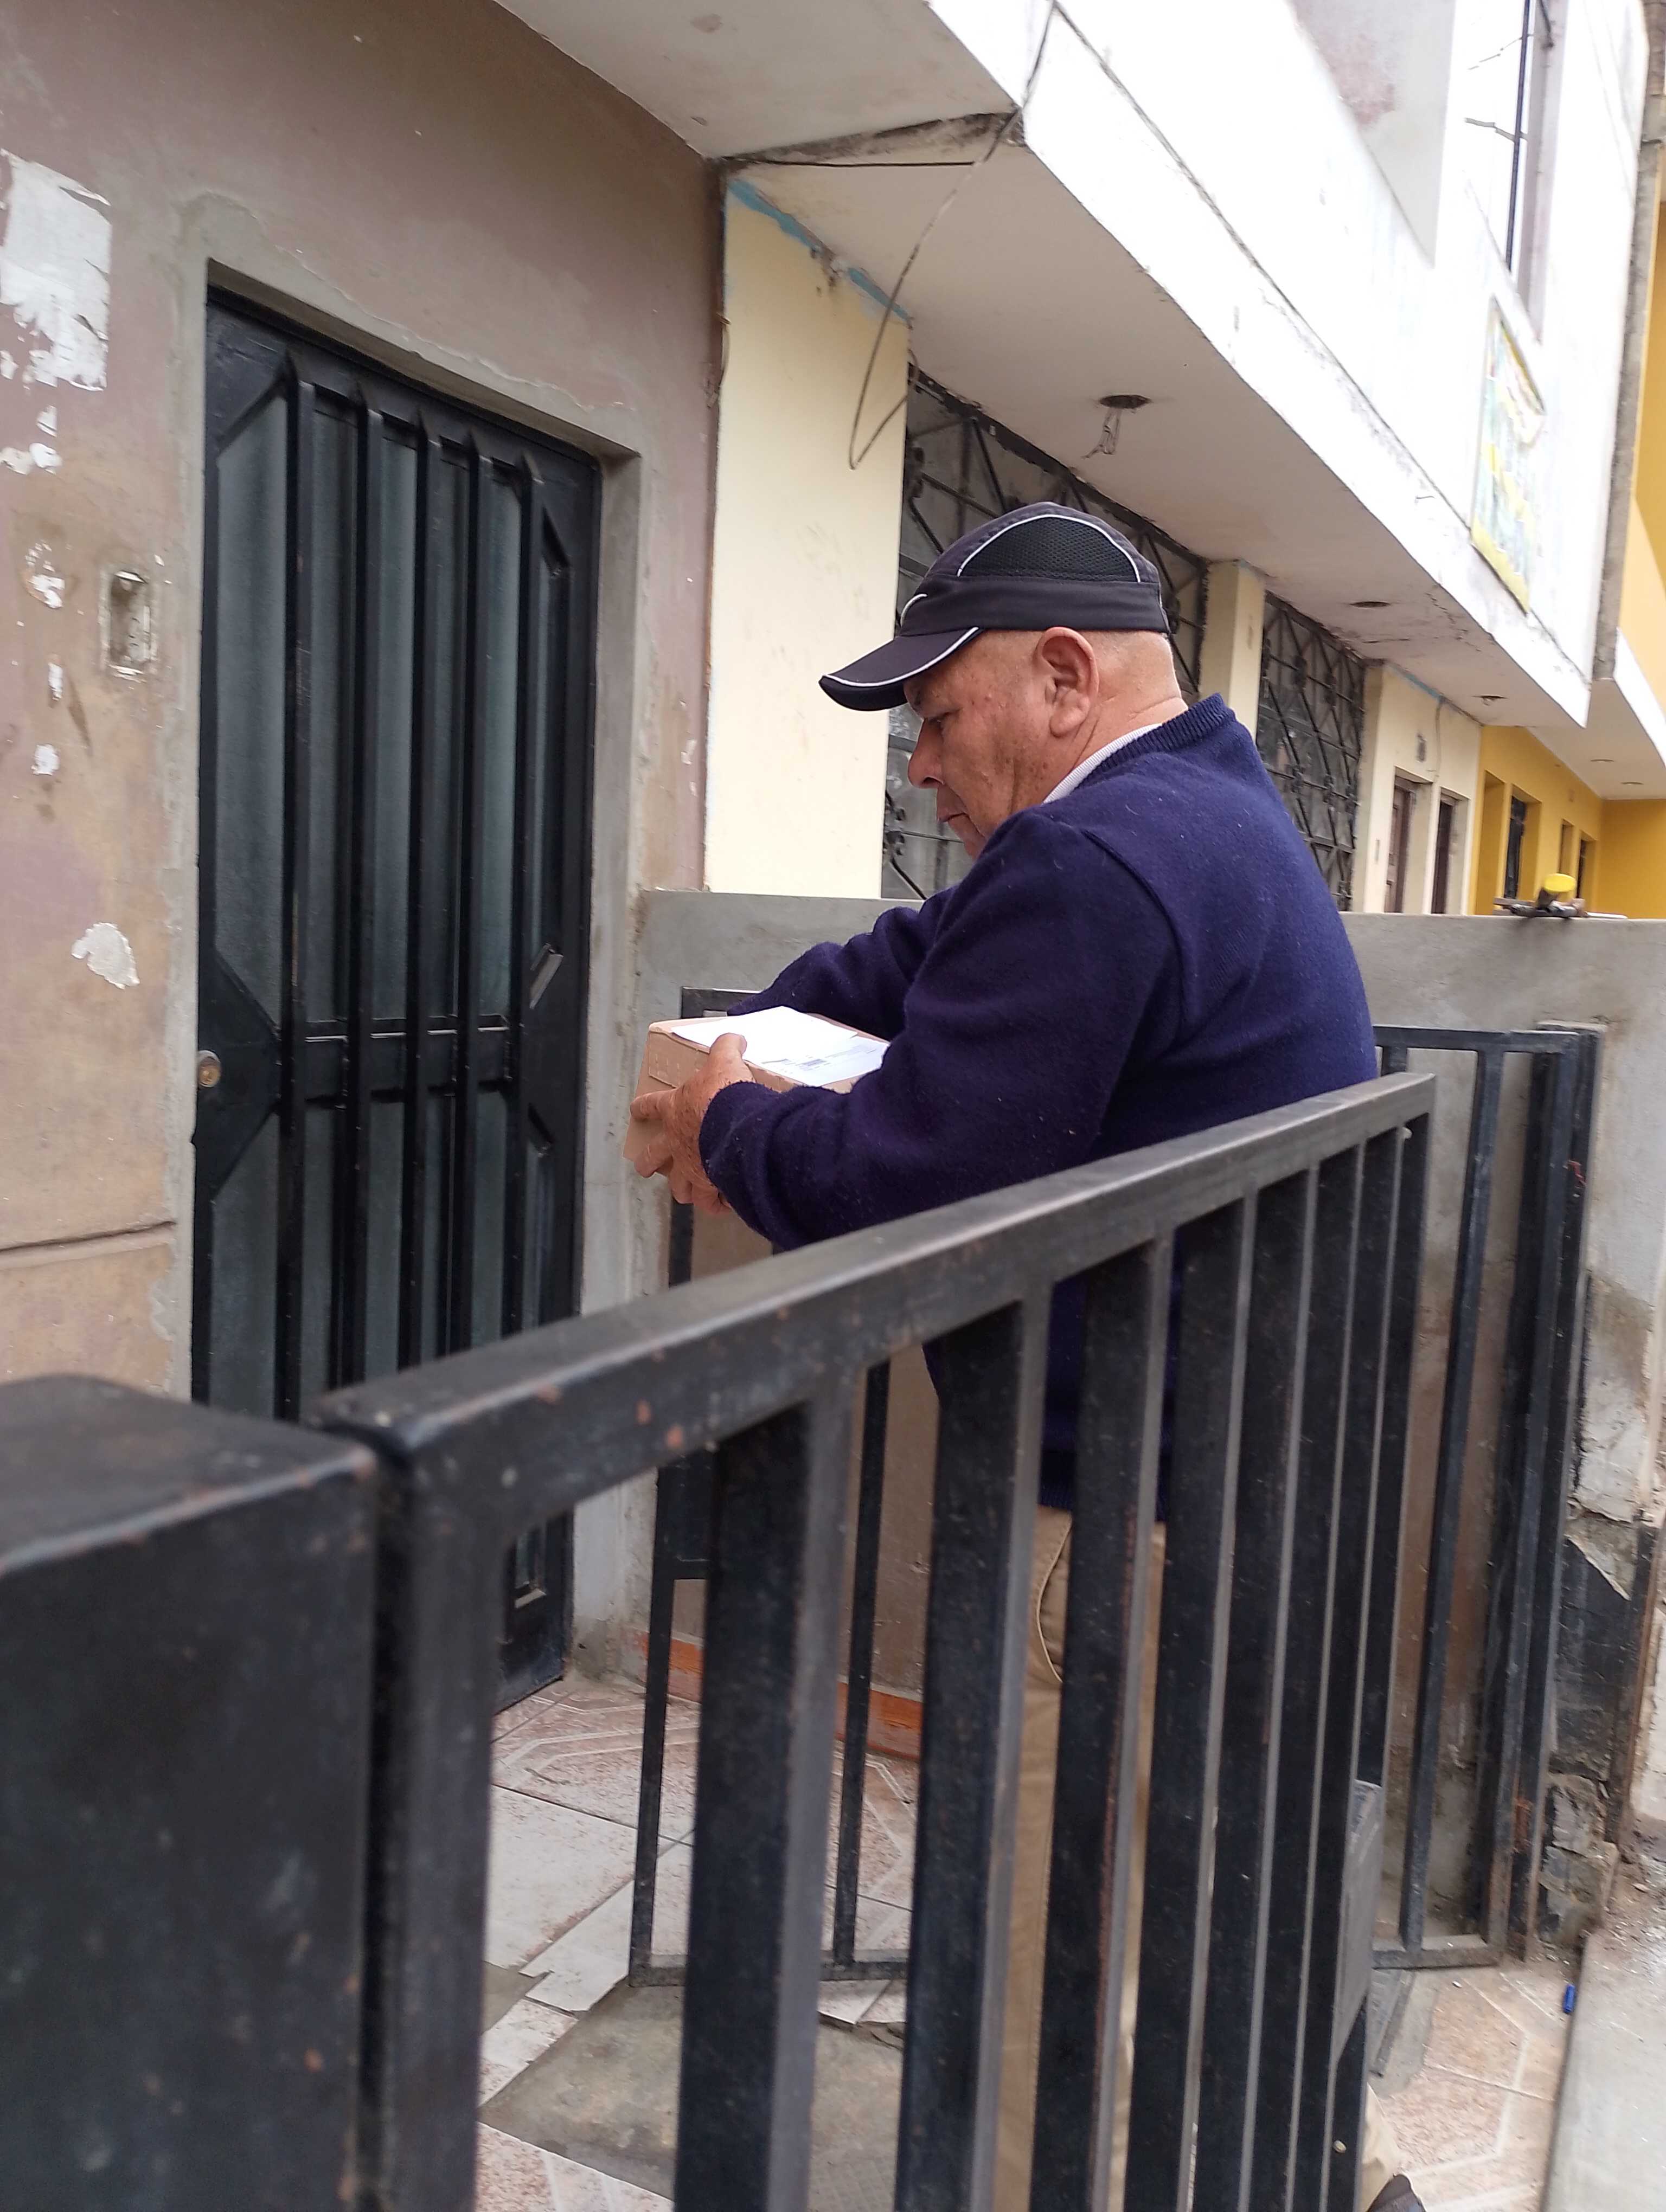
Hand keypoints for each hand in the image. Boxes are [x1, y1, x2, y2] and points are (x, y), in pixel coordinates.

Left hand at [628, 1032, 754, 1213]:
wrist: (737, 1127)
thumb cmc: (724, 1095)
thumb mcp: (723, 1062)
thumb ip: (726, 1048)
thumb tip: (734, 1038)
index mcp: (675, 1111)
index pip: (651, 1106)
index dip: (643, 1107)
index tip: (636, 1110)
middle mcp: (676, 1143)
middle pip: (653, 1157)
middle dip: (647, 1162)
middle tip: (644, 1168)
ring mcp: (690, 1168)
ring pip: (680, 1187)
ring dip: (684, 1191)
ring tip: (688, 1195)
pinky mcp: (710, 1185)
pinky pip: (712, 1201)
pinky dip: (718, 1204)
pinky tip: (724, 1205)